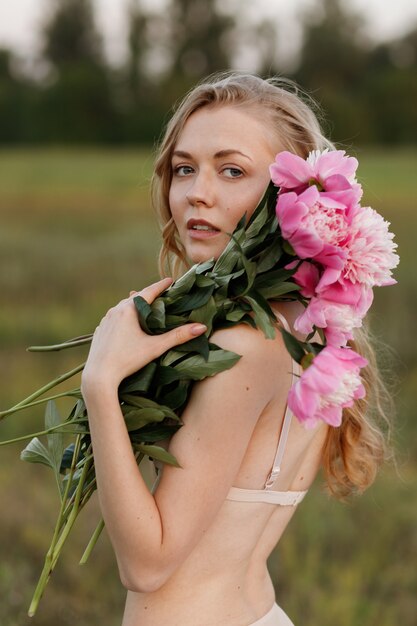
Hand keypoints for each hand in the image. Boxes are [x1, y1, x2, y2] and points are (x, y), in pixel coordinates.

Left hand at [81, 277, 206, 393]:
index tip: (171, 280)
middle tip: (162, 294)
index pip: (149, 291)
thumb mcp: (155, 347)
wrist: (99, 375)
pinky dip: (124, 317)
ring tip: (146, 307)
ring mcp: (105, 320)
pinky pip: (114, 318)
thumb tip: (201, 327)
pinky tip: (128, 324)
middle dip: (149, 295)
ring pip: (123, 307)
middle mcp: (115, 311)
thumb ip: (178, 336)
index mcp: (129, 310)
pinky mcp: (100, 330)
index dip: (161, 285)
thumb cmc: (128, 360)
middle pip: (136, 298)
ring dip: (135, 306)